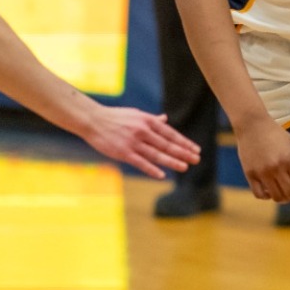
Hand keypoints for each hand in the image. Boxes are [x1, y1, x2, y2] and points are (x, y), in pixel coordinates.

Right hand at [82, 107, 199, 179]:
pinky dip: (151, 169)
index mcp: (147, 121)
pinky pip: (140, 162)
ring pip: (156, 154)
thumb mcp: (135, 115)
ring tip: (185, 167)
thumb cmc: (115, 117)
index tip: (196, 149)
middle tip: (197, 159)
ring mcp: (133, 142)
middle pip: (167, 144)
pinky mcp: (123, 152)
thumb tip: (165, 118)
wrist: (92, 120)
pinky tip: (162, 175)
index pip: (170, 133)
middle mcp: (143, 131)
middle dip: (183, 152)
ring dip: (172, 161)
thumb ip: (151, 120)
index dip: (184, 142)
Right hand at [237, 119, 289, 204]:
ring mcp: (262, 172)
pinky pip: (259, 194)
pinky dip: (266, 197)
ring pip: (276, 197)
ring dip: (282, 199)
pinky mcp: (250, 174)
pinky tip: (268, 192)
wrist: (252, 124)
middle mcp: (276, 168)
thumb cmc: (274, 132)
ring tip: (283, 195)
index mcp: (288, 159)